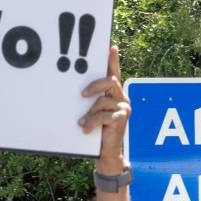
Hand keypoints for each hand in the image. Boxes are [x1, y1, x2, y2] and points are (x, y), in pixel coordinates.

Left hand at [79, 46, 129, 174]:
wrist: (106, 153)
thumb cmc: (97, 131)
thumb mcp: (92, 112)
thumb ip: (90, 101)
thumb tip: (77, 91)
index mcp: (114, 94)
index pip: (114, 73)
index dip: (113, 60)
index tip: (110, 47)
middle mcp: (122, 98)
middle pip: (110, 81)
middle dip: (95, 85)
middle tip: (82, 95)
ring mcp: (123, 108)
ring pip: (103, 100)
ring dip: (90, 113)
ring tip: (82, 123)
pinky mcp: (121, 118)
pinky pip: (103, 115)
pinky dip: (91, 122)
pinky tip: (85, 128)